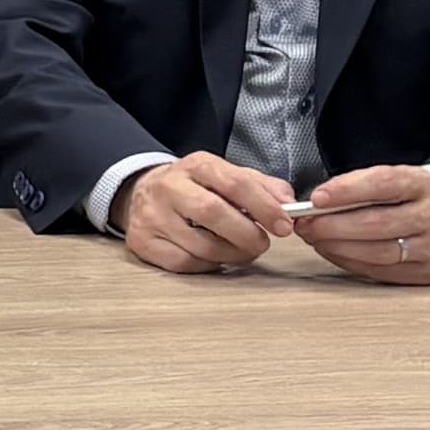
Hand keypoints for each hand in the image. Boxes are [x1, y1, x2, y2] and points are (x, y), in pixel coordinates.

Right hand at [115, 152, 290, 273]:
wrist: (141, 193)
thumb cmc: (194, 188)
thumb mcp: (226, 175)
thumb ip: (261, 186)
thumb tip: (288, 203)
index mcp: (195, 165)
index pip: (235, 182)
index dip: (264, 206)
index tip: (284, 225)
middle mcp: (168, 187)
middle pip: (213, 212)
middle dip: (247, 234)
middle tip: (263, 244)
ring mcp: (151, 216)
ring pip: (201, 244)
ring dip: (232, 254)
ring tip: (241, 250)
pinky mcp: (143, 242)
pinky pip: (185, 262)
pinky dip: (208, 264)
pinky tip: (214, 256)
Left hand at [290, 165, 429, 284]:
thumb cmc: (413, 197)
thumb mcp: (394, 179)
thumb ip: (359, 186)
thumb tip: (317, 203)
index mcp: (423, 185)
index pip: (383, 184)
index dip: (347, 191)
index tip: (316, 198)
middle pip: (376, 224)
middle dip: (332, 226)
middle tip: (305, 225)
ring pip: (378, 252)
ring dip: (337, 247)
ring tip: (315, 239)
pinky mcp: (429, 272)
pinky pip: (382, 271)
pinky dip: (351, 262)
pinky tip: (334, 252)